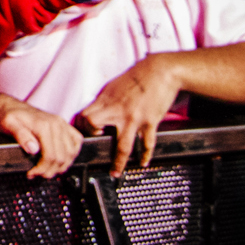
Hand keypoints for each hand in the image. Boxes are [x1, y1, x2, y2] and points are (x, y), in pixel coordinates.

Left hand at [0, 92, 81, 178]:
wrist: (10, 105)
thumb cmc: (8, 115)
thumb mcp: (8, 124)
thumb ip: (20, 135)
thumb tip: (33, 149)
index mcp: (43, 125)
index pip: (50, 156)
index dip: (42, 169)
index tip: (32, 173)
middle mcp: (56, 123)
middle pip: (61, 157)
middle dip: (50, 170)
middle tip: (38, 174)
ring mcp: (62, 123)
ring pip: (71, 152)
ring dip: (61, 165)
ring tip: (48, 170)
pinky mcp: (64, 124)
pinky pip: (77, 140)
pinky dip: (72, 153)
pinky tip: (62, 159)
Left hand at [77, 55, 181, 176]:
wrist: (160, 71)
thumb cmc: (137, 76)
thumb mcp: (114, 86)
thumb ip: (104, 100)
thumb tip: (95, 111)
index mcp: (106, 100)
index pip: (86, 116)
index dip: (84, 126)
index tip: (86, 133)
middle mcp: (117, 110)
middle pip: (96, 128)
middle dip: (94, 141)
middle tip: (96, 151)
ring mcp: (134, 118)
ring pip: (123, 147)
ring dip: (118, 163)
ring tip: (115, 173)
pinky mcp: (150, 122)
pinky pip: (147, 144)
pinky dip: (146, 155)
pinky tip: (144, 162)